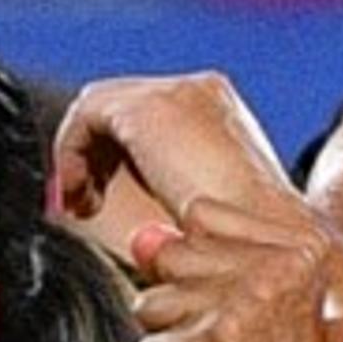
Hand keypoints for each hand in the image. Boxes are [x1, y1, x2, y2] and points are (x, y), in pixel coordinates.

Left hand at [50, 73, 293, 256]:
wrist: (271, 247)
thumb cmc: (239, 250)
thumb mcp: (194, 214)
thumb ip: (155, 196)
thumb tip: (96, 204)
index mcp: (221, 112)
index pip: (151, 116)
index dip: (116, 156)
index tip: (100, 201)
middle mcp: (204, 91)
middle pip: (124, 104)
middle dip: (96, 152)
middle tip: (83, 202)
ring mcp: (180, 93)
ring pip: (103, 106)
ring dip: (80, 154)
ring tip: (79, 202)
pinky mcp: (153, 108)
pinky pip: (90, 113)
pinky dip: (72, 151)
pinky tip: (77, 194)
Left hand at [134, 198, 331, 341]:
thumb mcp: (242, 307)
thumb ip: (192, 258)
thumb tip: (143, 235)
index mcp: (301, 252)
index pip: (201, 214)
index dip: (200, 265)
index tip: (239, 308)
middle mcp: (279, 272)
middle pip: (171, 256)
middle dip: (180, 304)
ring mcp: (243, 307)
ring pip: (152, 301)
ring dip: (171, 340)